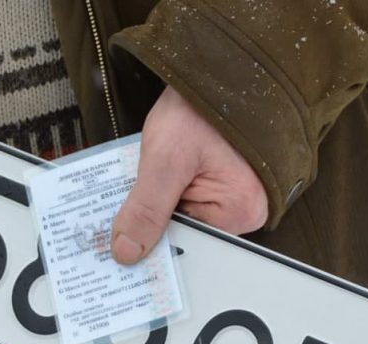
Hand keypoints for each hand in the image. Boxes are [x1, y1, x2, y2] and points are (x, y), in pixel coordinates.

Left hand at [111, 86, 268, 264]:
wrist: (212, 68)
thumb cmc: (201, 107)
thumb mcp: (165, 159)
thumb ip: (146, 208)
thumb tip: (127, 252)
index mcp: (242, 212)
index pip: (188, 244)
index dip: (154, 239)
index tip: (120, 240)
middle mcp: (247, 210)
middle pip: (188, 231)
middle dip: (155, 220)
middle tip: (123, 209)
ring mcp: (238, 195)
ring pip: (184, 215)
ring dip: (158, 203)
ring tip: (143, 180)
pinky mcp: (226, 181)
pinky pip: (189, 198)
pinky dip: (166, 190)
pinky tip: (153, 175)